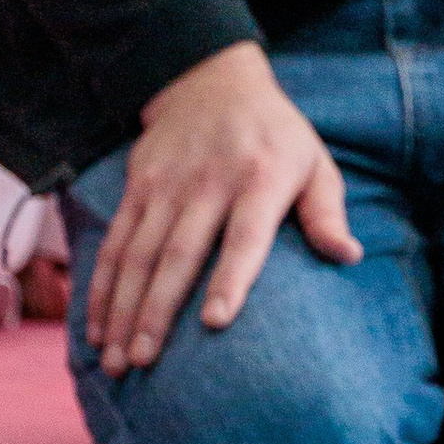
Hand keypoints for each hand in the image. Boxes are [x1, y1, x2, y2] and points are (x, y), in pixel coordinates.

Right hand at [85, 41, 359, 378]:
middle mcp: (208, 183)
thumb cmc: (276, 136)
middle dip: (156, 311)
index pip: (244, 236)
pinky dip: (100, 287)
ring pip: (137, 254)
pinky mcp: (137, 187)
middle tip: (141, 362)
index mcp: (261, 180)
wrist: (212, 81)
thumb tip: (350, 257)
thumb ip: (327, 213)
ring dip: (121, 309)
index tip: (215, 322)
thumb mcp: (314, 163)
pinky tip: (94, 327)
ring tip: (113, 360)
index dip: (230, 279)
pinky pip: (113, 242)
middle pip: (179, 253)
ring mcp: (166, 185)